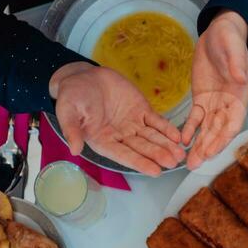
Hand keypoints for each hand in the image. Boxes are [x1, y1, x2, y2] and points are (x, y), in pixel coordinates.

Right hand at [52, 63, 184, 175]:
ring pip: (152, 137)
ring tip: (181, 154)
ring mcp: (132, 124)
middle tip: (173, 162)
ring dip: (166, 145)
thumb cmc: (72, 95)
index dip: (140, 163)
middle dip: (158, 155)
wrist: (84, 76)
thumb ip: (72, 130)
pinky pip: (156, 121)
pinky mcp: (141, 111)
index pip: (124, 155)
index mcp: (103, 141)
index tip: (155, 171)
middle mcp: (120, 136)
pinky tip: (178, 136)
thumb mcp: (67, 111)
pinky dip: (167, 128)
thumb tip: (74, 150)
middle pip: (142, 148)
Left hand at [182, 11, 247, 169]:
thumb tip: (241, 78)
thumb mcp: (232, 47)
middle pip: (219, 131)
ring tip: (189, 161)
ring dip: (199, 145)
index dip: (223, 138)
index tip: (212, 150)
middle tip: (196, 163)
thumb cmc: (230, 38)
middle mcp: (229, 103)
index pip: (233, 122)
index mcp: (240, 94)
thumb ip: (236, 64)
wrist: (219, 32)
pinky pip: (195, 119)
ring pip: (207, 129)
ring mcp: (215, 103)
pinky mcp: (202, 99)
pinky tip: (182, 140)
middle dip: (208, 148)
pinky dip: (189, 130)